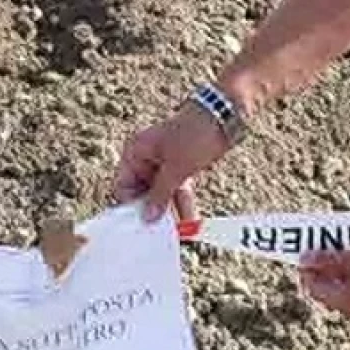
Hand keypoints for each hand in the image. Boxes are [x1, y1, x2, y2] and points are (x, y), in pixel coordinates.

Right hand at [113, 105, 229, 223]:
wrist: (225, 115)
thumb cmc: (195, 133)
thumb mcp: (176, 167)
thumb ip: (160, 194)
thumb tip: (147, 217)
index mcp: (136, 152)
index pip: (123, 186)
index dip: (131, 206)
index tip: (142, 226)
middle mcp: (146, 158)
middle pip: (143, 193)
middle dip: (153, 212)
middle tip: (161, 234)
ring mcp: (164, 163)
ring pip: (162, 194)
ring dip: (171, 211)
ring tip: (180, 232)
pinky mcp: (181, 167)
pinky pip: (177, 190)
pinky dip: (183, 203)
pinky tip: (190, 220)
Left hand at [299, 244, 349, 318]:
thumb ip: (325, 259)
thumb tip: (304, 259)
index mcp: (343, 304)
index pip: (313, 289)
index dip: (306, 269)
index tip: (304, 251)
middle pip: (328, 288)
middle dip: (322, 267)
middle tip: (319, 247)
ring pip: (343, 285)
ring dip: (337, 266)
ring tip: (338, 246)